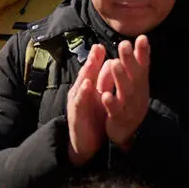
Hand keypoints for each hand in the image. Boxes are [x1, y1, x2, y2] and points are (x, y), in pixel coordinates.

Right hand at [67, 45, 108, 165]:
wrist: (85, 144)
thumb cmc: (93, 118)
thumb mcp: (101, 97)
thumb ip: (105, 80)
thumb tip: (112, 61)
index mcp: (89, 87)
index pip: (94, 68)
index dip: (100, 56)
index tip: (107, 43)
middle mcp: (82, 92)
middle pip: (87, 73)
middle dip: (92, 60)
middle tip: (99, 46)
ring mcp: (78, 102)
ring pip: (82, 84)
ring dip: (87, 73)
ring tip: (92, 62)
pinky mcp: (76, 114)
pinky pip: (80, 102)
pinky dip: (83, 93)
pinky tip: (88, 85)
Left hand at [96, 36, 150, 148]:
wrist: (128, 135)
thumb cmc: (130, 104)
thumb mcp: (136, 85)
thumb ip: (137, 66)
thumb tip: (142, 41)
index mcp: (140, 86)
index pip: (143, 67)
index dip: (143, 53)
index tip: (142, 38)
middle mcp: (138, 95)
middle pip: (135, 77)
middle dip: (130, 60)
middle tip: (124, 44)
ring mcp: (130, 108)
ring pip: (126, 92)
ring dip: (120, 78)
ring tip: (115, 64)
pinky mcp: (119, 120)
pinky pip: (115, 111)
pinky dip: (111, 103)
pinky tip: (105, 95)